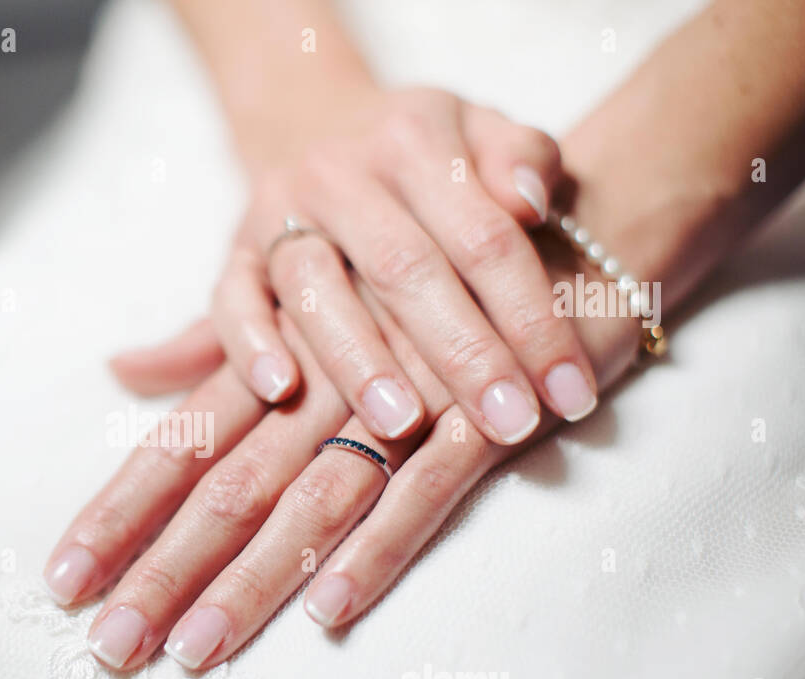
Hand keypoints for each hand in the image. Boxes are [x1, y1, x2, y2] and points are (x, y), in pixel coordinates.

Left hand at [47, 243, 639, 670]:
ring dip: (250, 580)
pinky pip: (421, 493)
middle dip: (163, 569)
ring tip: (194, 650)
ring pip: (307, 501)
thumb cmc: (419, 270)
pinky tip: (325, 612)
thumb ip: (212, 340)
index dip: (117, 512)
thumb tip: (122, 367)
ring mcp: (398, 400)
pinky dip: (375, 551)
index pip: (178, 445)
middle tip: (108, 646)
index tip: (63, 578)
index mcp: (273, 356)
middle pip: (224, 487)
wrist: (558, 222)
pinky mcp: (477, 416)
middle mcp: (318, 380)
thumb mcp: (306, 297)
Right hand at [124, 87, 602, 447]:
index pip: (485, 236)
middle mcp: (340, 172)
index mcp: (415, 137)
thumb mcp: (486, 132)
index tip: (574, 394)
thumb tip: (530, 201)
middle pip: (406, 267)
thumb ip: (524, 157)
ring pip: (314, 287)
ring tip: (402, 423)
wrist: (317, 128)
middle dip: (463, 353)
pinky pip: (230, 299)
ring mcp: (277, 213)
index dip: (535, 318)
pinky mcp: (233, 254)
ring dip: (358, 358)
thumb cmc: (427, 160)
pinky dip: (249, 342)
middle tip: (509, 424)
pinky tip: (281, 390)